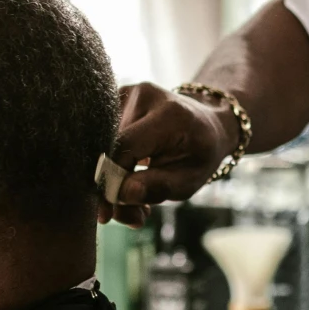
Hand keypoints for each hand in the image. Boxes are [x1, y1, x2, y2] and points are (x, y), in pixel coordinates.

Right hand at [98, 82, 238, 225]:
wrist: (207, 124)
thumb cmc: (200, 155)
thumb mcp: (189, 180)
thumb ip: (157, 187)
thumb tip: (121, 194)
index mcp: (169, 114)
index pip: (125, 147)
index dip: (112, 180)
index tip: (108, 212)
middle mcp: (144, 95)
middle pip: (109, 146)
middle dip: (109, 185)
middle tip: (120, 217)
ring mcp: (128, 92)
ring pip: (102, 144)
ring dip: (109, 177)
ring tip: (130, 200)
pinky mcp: (116, 97)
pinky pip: (102, 137)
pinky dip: (109, 163)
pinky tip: (124, 178)